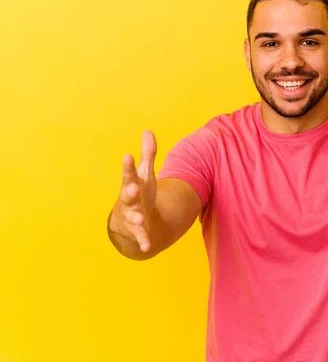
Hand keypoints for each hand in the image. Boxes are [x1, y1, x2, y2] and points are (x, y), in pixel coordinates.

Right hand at [109, 130, 156, 251]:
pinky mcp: (138, 232)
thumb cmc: (139, 194)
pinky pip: (141, 237)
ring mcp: (132, 217)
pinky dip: (143, 241)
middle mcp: (129, 201)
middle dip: (129, 191)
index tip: (128, 156)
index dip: (129, 166)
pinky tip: (147, 247)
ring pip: (133, 217)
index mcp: (131, 185)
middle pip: (128, 195)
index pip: (129, 174)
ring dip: (136, 217)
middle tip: (132, 187)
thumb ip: (148, 154)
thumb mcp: (145, 174)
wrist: (130, 223)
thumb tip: (148, 131)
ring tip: (140, 217)